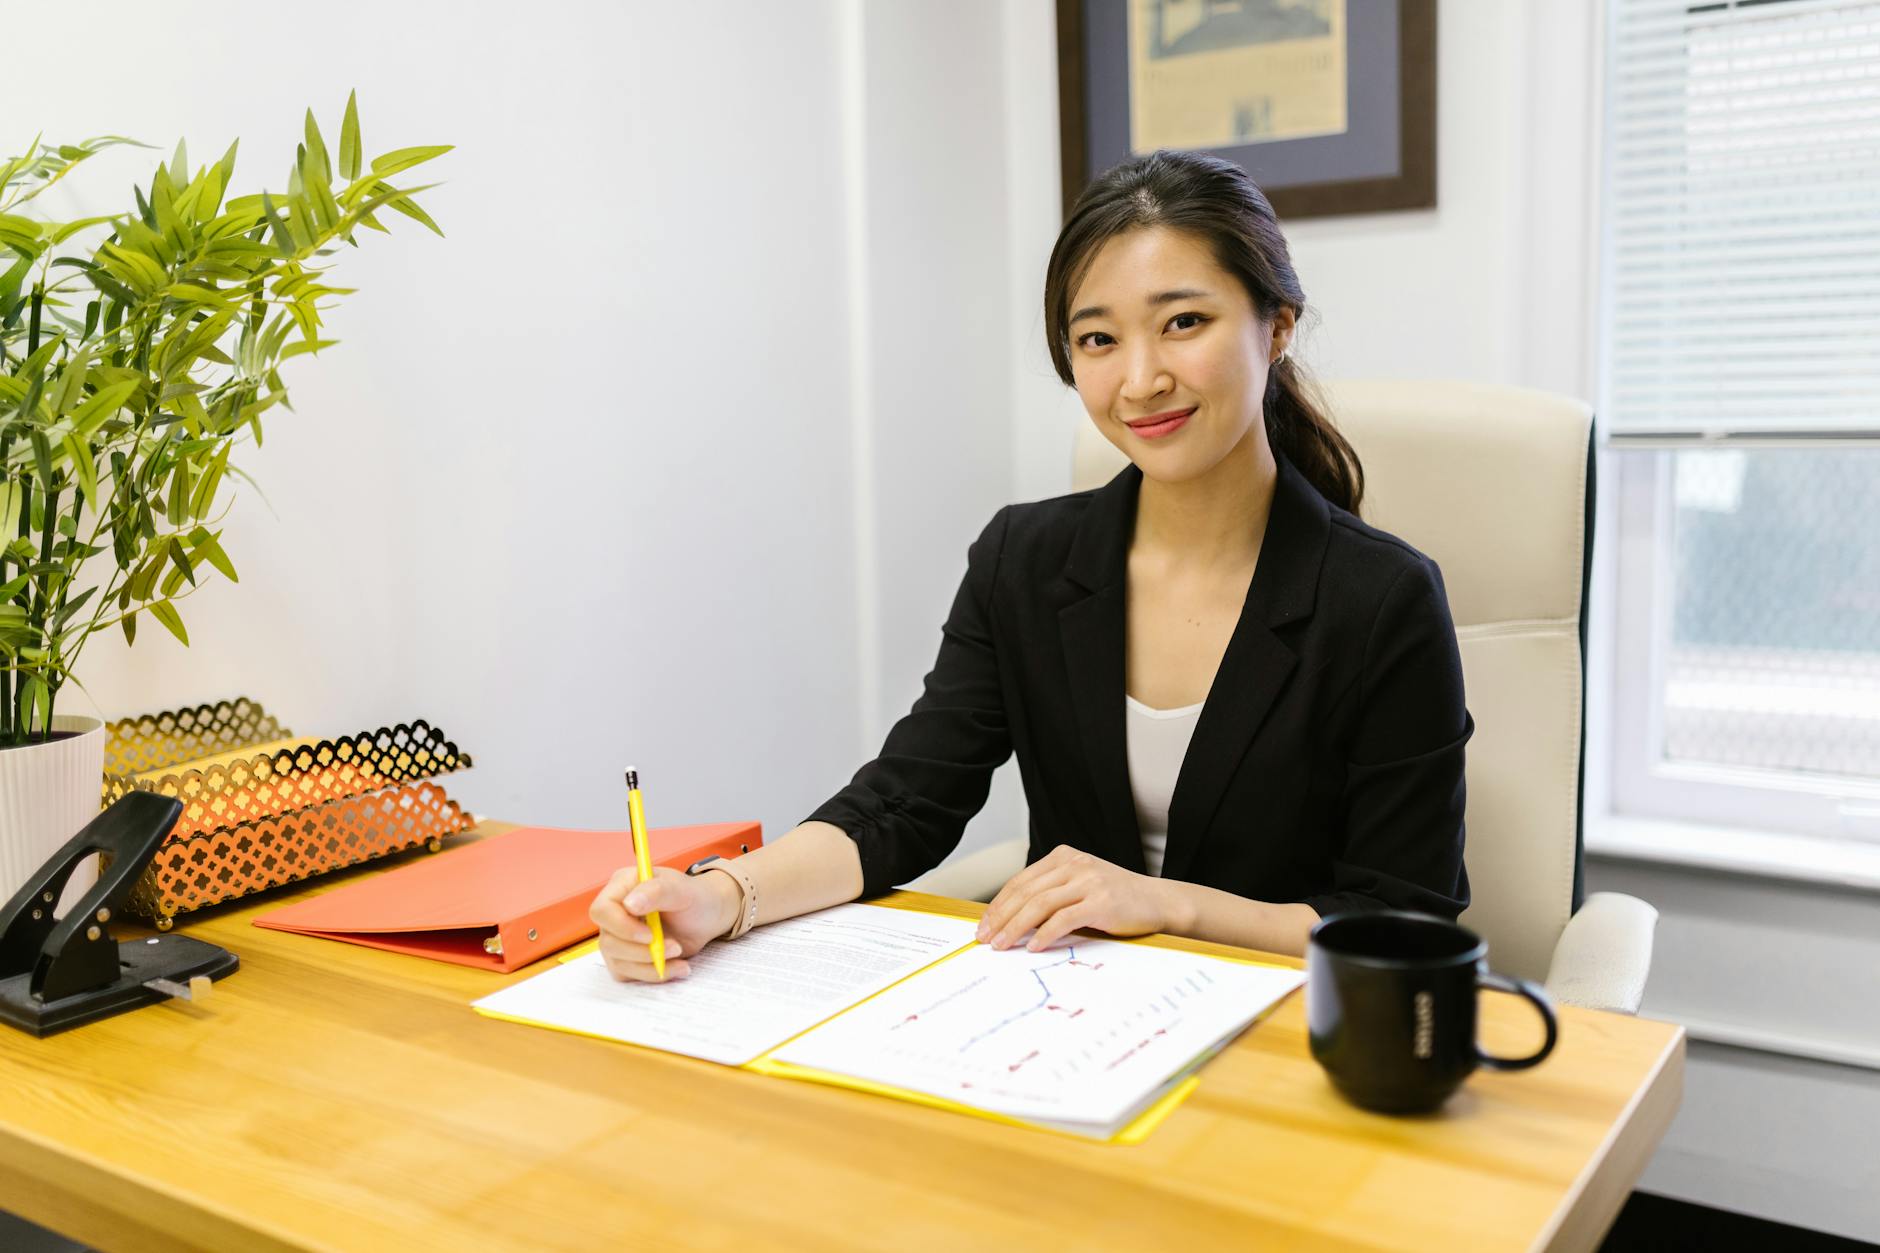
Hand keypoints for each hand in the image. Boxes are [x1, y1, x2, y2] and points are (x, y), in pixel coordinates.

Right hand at [589, 865, 735, 981]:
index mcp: (622, 887)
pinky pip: (630, 974)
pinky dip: (654, 974)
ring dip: (650, 965)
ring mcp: (618, 937)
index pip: (602, 911)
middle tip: (675, 947)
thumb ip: (656, 891)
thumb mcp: (681, 890)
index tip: (650, 935)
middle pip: (608, 941)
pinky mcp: (627, 958)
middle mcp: (615, 913)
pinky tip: (678, 967)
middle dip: (641, 952)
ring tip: (680, 954)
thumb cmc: (693, 897)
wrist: (706, 916)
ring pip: (618, 962)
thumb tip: (629, 904)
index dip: (621, 927)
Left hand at [975, 845, 1175, 951]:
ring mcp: (1088, 881)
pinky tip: (1033, 946)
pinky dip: (1044, 934)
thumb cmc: (1117, 899)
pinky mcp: (1101, 901)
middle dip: (1001, 917)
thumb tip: (1011, 920)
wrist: (1159, 902)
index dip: (999, 904)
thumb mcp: (1081, 885)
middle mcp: (1074, 864)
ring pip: (1039, 905)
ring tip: (1001, 945)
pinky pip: (1063, 918)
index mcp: (1064, 856)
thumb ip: (1052, 893)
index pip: (1021, 881)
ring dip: (1015, 928)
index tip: (984, 925)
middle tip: (985, 938)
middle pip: (1026, 892)